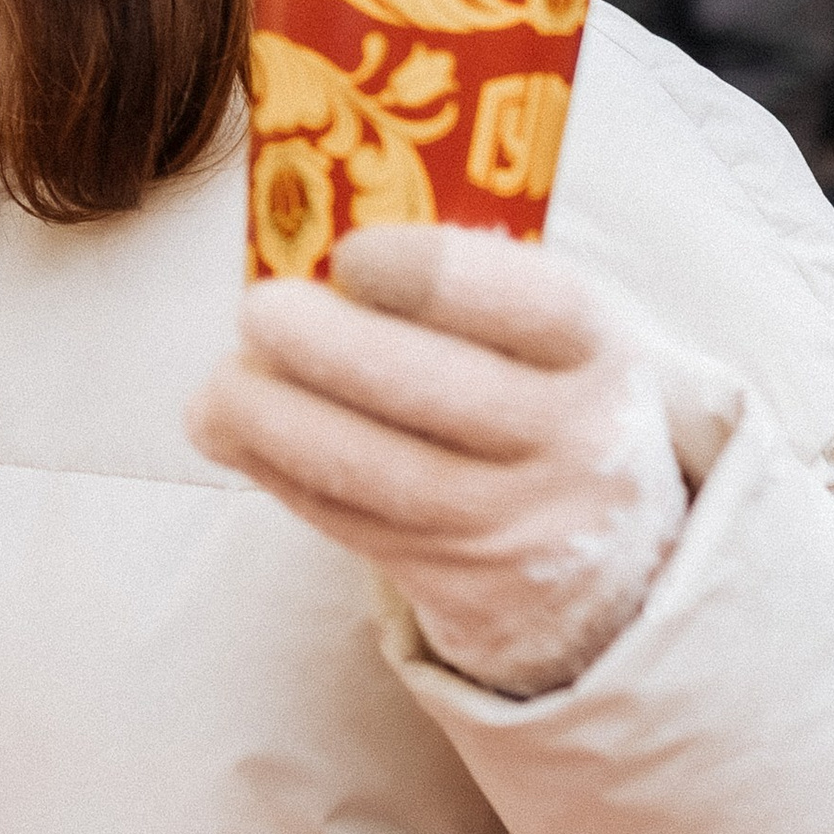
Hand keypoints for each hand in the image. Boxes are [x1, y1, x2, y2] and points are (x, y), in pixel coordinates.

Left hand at [188, 225, 688, 698]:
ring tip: (223, 382)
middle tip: (258, 310)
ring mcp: (521, 525)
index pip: (536, 305)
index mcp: (601, 351)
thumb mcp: (546, 332)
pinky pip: (353, 525)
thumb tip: (310, 246)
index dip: (434, 275)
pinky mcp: (464, 587)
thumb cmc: (542, 394)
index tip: (350, 254)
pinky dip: (278, 474)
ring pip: (384, 475)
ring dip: (279, 422)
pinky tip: (231, 431)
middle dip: (331, 348)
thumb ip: (459, 283)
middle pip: (444, 394)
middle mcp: (577, 443)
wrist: (610, 550)